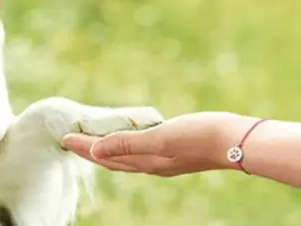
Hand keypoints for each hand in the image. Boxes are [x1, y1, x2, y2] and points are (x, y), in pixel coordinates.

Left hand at [61, 112, 254, 176]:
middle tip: (69, 140)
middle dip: (89, 150)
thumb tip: (95, 152)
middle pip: (112, 159)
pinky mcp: (175, 150)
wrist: (237, 140)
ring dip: (107, 148)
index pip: (105, 156)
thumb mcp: (160, 137)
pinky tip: (129, 137)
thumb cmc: (199, 136)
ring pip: (126, 156)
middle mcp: (152, 164)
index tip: (63, 138)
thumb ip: (126, 144)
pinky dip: (127, 144)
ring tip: (92, 140)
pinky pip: (141, 150)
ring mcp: (164, 159)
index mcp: (146, 162)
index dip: (83, 147)